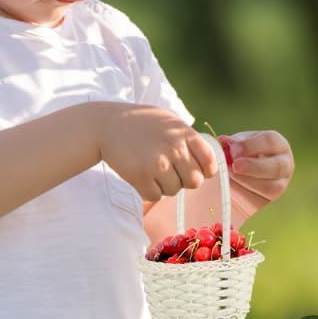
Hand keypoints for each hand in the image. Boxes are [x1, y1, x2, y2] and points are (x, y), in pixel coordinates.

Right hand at [99, 105, 216, 202]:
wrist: (107, 124)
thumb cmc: (142, 123)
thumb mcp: (170, 122)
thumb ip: (189, 140)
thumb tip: (209, 168)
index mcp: (185, 134)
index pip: (210, 162)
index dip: (205, 171)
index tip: (196, 169)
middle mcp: (174, 148)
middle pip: (195, 182)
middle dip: (184, 180)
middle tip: (171, 171)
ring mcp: (157, 163)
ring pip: (174, 190)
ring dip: (165, 185)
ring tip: (152, 169)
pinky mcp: (141, 176)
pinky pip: (156, 196)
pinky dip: (149, 190)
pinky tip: (142, 175)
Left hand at [223, 130, 293, 212]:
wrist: (241, 173)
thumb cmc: (241, 153)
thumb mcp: (238, 144)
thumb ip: (232, 143)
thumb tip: (225, 141)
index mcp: (278, 144)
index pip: (270, 141)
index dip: (250, 146)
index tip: (233, 150)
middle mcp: (286, 163)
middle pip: (277, 166)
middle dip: (253, 166)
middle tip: (235, 166)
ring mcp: (282, 182)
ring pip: (271, 186)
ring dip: (248, 181)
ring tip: (231, 175)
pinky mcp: (273, 196)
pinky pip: (262, 198)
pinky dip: (247, 192)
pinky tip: (234, 186)